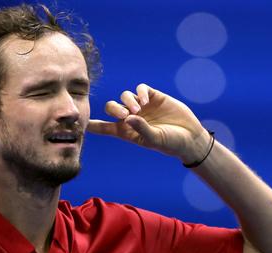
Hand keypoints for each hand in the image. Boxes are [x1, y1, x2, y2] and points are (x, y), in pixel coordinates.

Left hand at [87, 83, 209, 162]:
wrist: (190, 137)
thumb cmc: (171, 143)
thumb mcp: (155, 139)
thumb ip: (141, 129)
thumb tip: (129, 117)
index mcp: (127, 131)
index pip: (105, 128)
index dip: (93, 125)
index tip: (81, 123)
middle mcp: (131, 118)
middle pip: (111, 107)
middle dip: (113, 109)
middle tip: (124, 114)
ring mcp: (142, 106)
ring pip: (124, 96)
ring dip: (128, 101)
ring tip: (139, 109)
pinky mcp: (153, 97)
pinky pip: (140, 89)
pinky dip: (140, 92)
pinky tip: (145, 101)